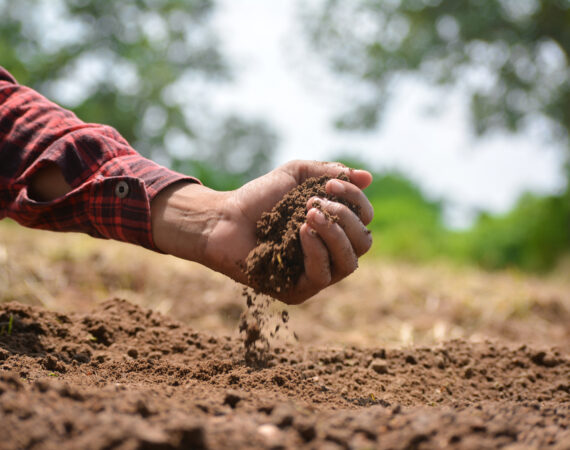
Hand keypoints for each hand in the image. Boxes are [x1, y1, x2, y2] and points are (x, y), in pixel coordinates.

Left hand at [151, 160, 373, 303]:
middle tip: (316, 202)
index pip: (363, 221)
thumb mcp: (297, 176)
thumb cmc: (259, 198)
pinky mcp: (297, 291)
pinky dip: (316, 250)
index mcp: (334, 230)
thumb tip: (366, 177)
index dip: (355, 201)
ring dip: (334, 234)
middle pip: (363, 243)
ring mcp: (315, 275)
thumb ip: (330, 173)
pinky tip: (302, 231)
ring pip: (348, 262)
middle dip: (345, 218)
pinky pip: (322, 276)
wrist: (223, 218)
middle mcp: (329, 254)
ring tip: (309, 214)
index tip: (330, 184)